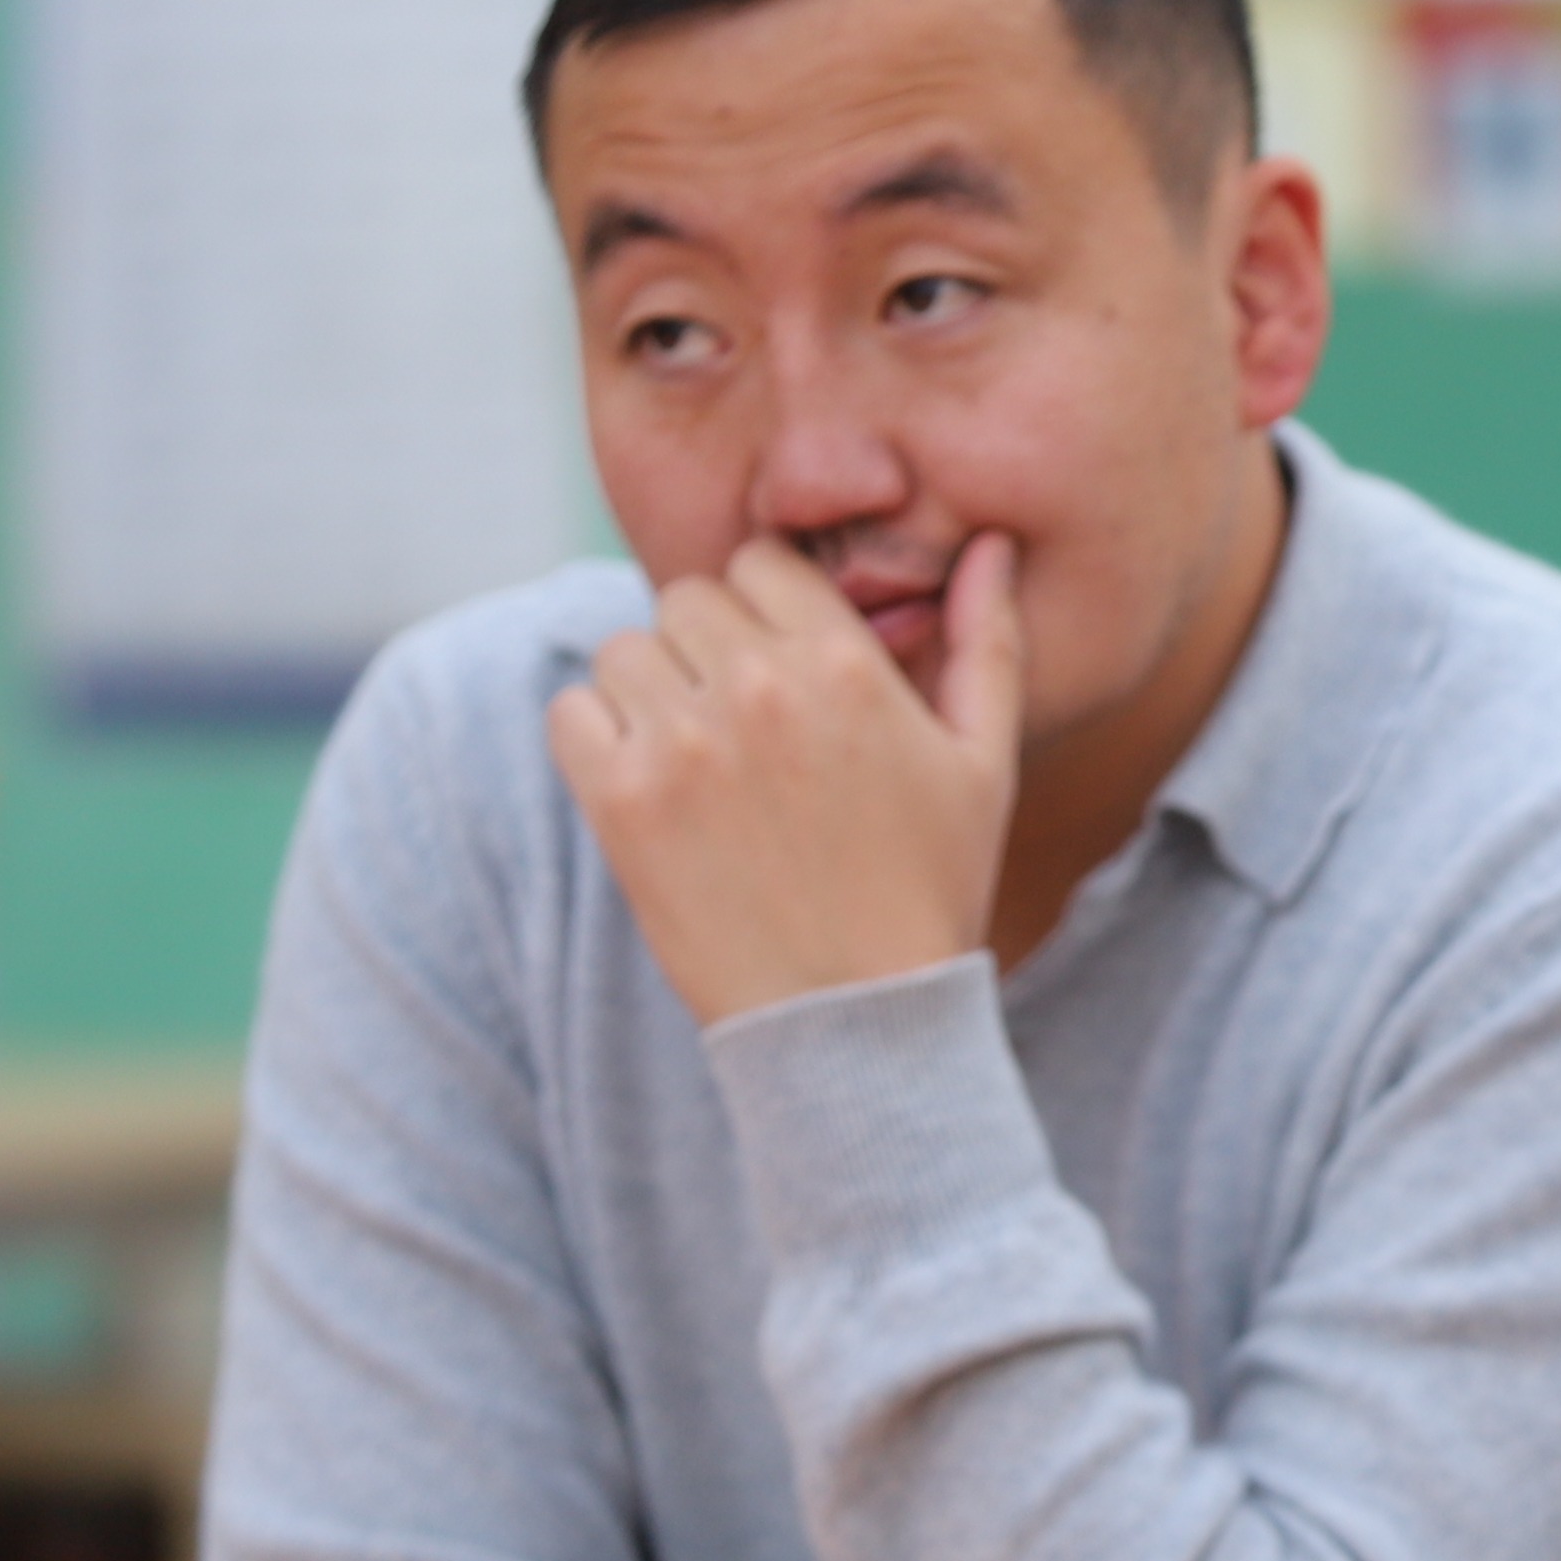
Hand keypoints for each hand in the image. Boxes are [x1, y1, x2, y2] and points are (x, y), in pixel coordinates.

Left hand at [544, 533, 1023, 1023]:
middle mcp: (761, 686)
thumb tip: (989, 542)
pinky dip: (595, 738)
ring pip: (624, 650)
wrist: (857, 1018)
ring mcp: (684, 743)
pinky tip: (646, 786)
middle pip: (686, 600)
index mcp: (847, 662)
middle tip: (734, 722)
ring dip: (650, 691)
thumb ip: (988, 640)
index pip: (760, 562)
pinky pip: (571, 712)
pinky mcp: (622, 803)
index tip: (774, 664)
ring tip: (692, 760)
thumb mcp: (985, 762)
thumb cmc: (931, 889)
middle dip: (706, 649)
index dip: (764, 609)